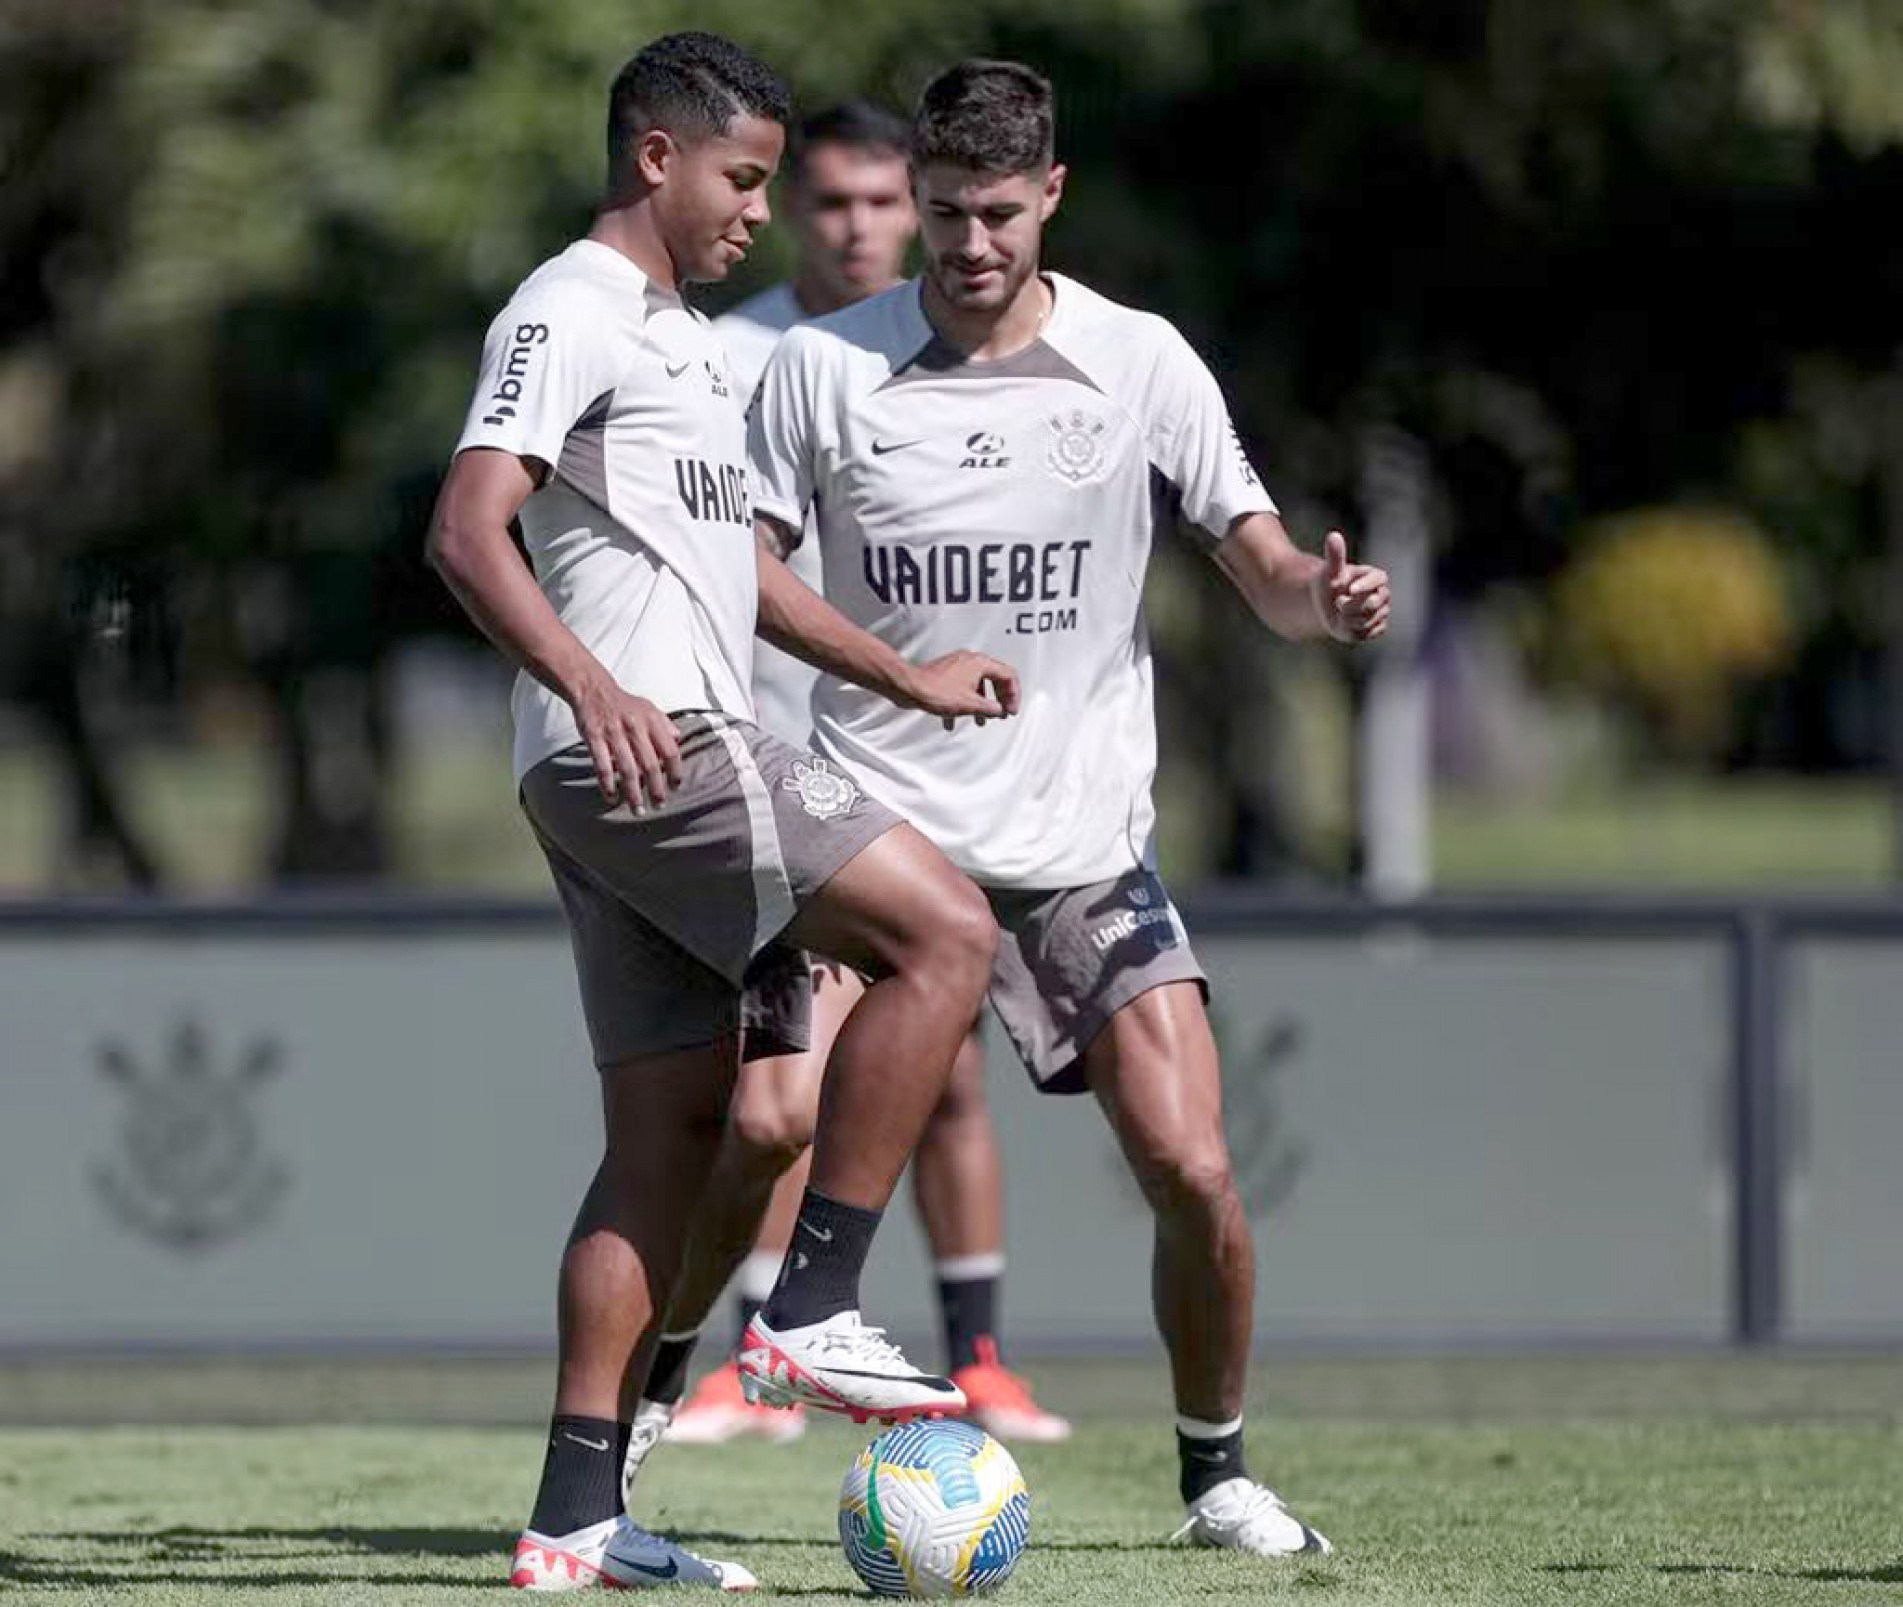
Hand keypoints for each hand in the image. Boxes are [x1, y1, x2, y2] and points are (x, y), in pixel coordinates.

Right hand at [568, 671, 682, 807]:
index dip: (675, 771)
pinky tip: (611, 797)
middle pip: (650, 765)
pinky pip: (602, 765)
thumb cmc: (625, 704)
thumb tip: (680, 740)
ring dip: (633, 793)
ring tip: (638, 810)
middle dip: (656, 789)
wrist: (594, 689)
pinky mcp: (594, 738)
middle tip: (659, 806)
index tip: (675, 787)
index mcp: (652, 722)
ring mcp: (614, 734)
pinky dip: (607, 784)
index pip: (670, 751)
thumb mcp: (650, 708)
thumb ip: (665, 725)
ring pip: (627, 769)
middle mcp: (635, 728)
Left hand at [900, 651, 1021, 730]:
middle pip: (994, 678)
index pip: (1008, 675)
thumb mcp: (970, 705)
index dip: (1014, 694)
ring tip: (981, 719)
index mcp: (980, 663)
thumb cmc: (935, 690)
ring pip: (977, 685)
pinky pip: (962, 688)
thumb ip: (990, 709)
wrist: (909, 688)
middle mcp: (969, 661)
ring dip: (981, 703)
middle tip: (1002, 711)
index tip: (1011, 709)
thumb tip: (998, 711)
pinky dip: (964, 702)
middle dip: (999, 698)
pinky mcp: (946, 674)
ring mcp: (957, 666)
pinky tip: (956, 718)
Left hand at [1313, 531, 1390, 642]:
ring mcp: (1383, 611)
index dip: (1366, 585)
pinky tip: (1346, 624)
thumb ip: (1335, 556)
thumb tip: (1333, 535)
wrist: (1326, 605)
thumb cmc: (1329, 584)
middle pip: (1375, 603)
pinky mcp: (1379, 626)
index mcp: (1375, 576)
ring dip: (1350, 620)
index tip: (1350, 590)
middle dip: (1353, 607)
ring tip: (1340, 613)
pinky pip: (1369, 632)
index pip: (1379, 578)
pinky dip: (1355, 631)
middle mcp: (1383, 593)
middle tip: (1338, 604)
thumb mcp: (1329, 571)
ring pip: (1370, 620)